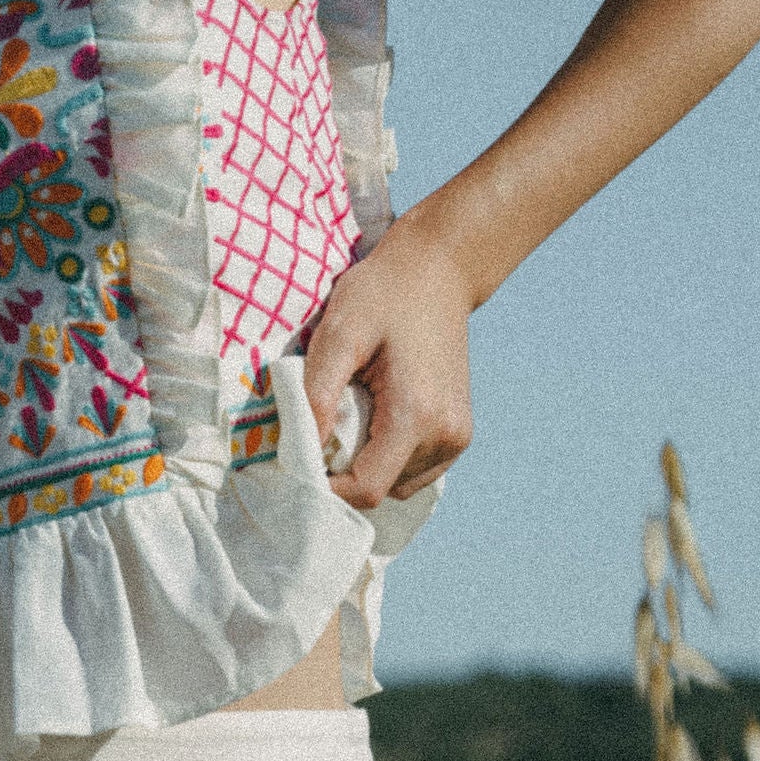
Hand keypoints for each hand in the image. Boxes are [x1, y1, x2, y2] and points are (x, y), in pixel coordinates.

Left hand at [303, 225, 473, 510]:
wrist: (439, 271)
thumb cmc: (383, 295)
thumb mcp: (339, 333)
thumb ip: (317, 393)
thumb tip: (303, 450)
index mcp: (417, 415)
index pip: (367, 489)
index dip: (327, 488)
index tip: (299, 460)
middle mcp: (447, 436)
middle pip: (381, 489)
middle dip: (344, 472)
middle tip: (323, 426)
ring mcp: (458, 437)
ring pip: (397, 484)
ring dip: (367, 465)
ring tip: (353, 415)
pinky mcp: (460, 433)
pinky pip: (415, 471)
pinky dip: (388, 458)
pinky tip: (377, 418)